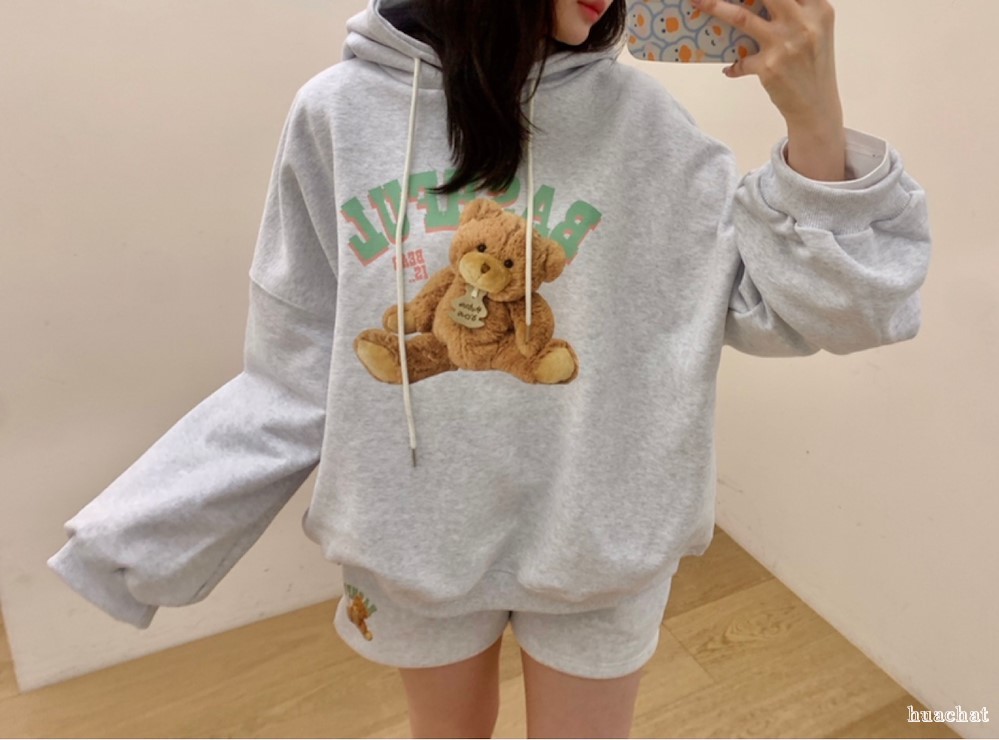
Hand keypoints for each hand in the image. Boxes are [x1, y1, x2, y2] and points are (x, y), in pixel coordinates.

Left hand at [691, 0, 842, 129]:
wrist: (816, 106)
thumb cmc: (814, 66)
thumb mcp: (816, 31)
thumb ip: (796, 11)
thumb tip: (756, 2)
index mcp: (818, 8)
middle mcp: (803, 22)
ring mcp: (784, 44)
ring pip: (741, 17)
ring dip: (715, 7)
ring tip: (697, 2)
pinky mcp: (769, 66)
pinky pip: (740, 61)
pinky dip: (733, 66)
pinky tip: (730, 69)